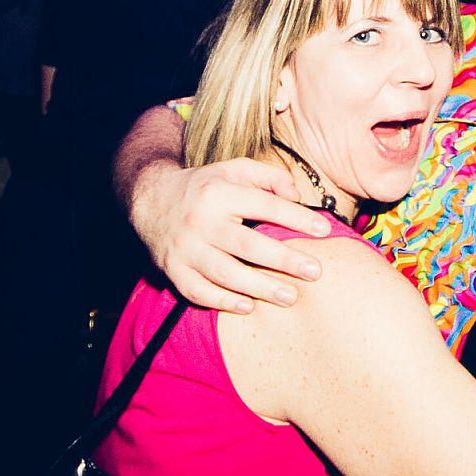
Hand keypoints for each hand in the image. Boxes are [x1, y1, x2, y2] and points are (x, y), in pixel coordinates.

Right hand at [131, 157, 332, 312]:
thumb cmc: (205, 187)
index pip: (264, 205)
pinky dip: (223, 301)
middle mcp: (201, 221)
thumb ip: (268, 177)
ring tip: (291, 296)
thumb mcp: (234, 169)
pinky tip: (249, 306)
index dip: (296, 218)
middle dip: (284, 260)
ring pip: (225, 273)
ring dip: (259, 287)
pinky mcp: (173, 271)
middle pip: (247, 245)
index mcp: (219, 193)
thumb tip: (297, 195)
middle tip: (315, 271)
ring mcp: (185, 249)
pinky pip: (198, 292)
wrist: (150, 199)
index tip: (324, 229)